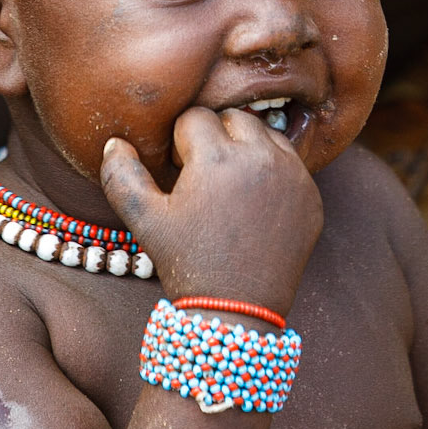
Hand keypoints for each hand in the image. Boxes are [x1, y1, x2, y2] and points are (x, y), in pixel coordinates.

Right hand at [100, 105, 323, 310]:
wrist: (236, 310)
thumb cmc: (187, 263)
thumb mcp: (144, 221)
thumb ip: (121, 176)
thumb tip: (115, 143)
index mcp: (217, 157)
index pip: (196, 118)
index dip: (181, 142)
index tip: (180, 168)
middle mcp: (261, 157)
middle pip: (234, 118)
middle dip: (216, 137)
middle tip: (204, 174)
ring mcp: (293, 175)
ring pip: (267, 134)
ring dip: (247, 148)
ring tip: (230, 185)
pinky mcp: (311, 195)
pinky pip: (292, 163)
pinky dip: (273, 171)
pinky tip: (255, 202)